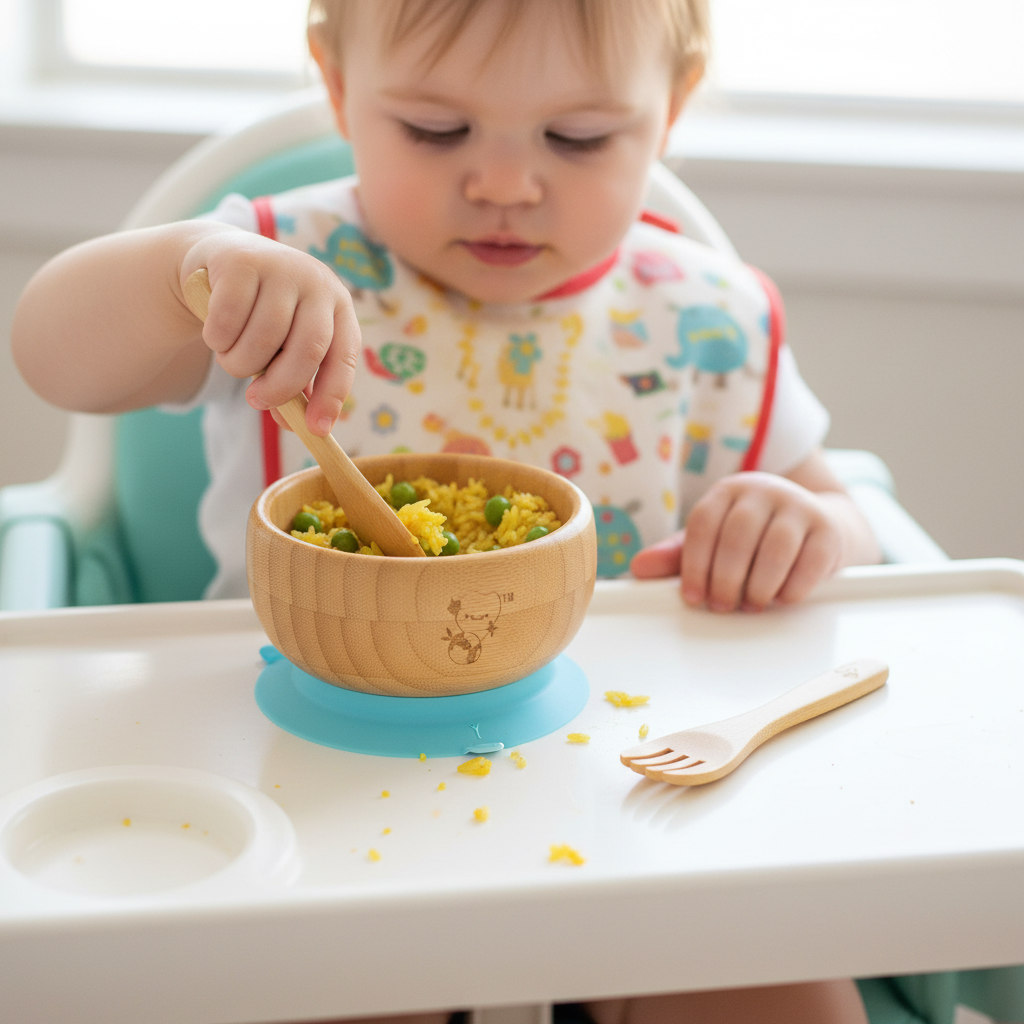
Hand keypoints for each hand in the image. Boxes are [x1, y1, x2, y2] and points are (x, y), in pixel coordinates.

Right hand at [181, 230, 359, 436]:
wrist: (221, 261)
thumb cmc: (262, 315)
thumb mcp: (285, 347)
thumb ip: (293, 384)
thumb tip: (294, 425)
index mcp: (339, 307)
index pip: (344, 358)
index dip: (331, 396)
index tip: (315, 429)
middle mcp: (317, 283)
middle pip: (308, 349)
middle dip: (281, 387)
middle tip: (257, 402)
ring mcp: (281, 267)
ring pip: (264, 337)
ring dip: (241, 364)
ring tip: (232, 361)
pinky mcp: (241, 261)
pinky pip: (228, 319)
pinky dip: (218, 340)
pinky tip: (216, 336)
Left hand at [630, 472, 845, 611]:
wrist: (819, 526)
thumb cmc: (756, 538)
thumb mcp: (715, 541)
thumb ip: (678, 555)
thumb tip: (638, 568)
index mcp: (728, 491)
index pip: (703, 523)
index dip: (693, 564)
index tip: (691, 597)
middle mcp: (764, 491)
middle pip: (737, 535)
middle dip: (725, 578)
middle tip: (721, 605)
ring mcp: (799, 506)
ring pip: (775, 548)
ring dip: (758, 585)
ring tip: (751, 605)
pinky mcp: (829, 529)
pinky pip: (810, 562)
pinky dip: (792, 588)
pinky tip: (781, 598)